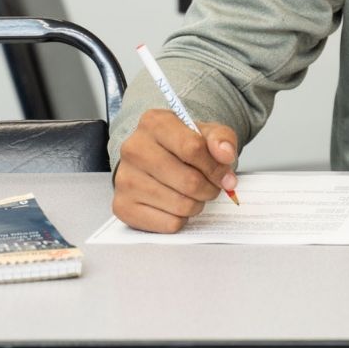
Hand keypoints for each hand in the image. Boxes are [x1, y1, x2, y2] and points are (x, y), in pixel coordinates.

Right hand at [112, 108, 237, 232]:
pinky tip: (176, 205)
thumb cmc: (182, 146)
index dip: (216, 167)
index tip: (225, 174)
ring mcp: (124, 179)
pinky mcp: (123, 206)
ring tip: (194, 194)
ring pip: (181, 204)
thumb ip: (222, 138)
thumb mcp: (206, 133)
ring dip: (197, 204)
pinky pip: (169, 224)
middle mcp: (133, 148)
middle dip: (210, 188)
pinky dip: (181, 218)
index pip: (193, 148)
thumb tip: (225, 155)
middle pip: (189, 181)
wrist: (156, 158)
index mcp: (154, 123)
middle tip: (211, 186)